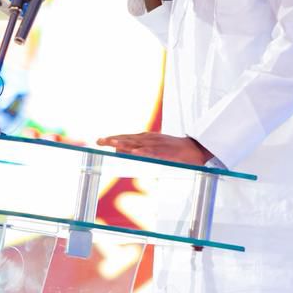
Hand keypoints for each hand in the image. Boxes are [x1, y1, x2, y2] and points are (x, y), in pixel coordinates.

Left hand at [96, 132, 211, 165]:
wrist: (194, 149)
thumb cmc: (174, 150)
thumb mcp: (155, 149)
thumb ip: (142, 151)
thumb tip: (128, 155)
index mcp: (146, 138)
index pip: (125, 137)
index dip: (112, 138)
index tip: (99, 140)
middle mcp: (149, 138)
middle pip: (127, 138)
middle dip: (113, 140)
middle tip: (98, 141)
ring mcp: (157, 143)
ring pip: (137, 143)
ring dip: (124, 143)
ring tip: (112, 143)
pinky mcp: (165, 151)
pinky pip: (152, 151)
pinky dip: (143, 152)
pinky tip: (134, 153)